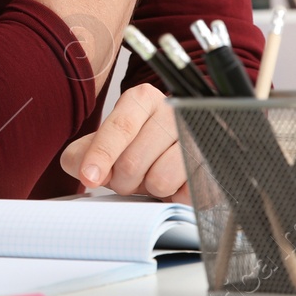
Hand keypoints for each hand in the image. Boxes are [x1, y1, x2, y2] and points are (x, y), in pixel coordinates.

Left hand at [60, 83, 189, 200]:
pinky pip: (184, 195)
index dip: (101, 155)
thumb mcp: (104, 144)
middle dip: (123, 180)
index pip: (120, 128)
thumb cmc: (137, 146)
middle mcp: (173, 111)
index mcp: (142, 99)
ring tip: (153, 175)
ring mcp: (197, 137)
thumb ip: (82, 153)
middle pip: (133, 162)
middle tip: (129, 176)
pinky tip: (174, 182)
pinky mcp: (213, 165)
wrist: (179, 153)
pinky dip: (172, 196)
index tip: (89, 176)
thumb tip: (82, 169)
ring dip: (149, 189)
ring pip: (160, 181)